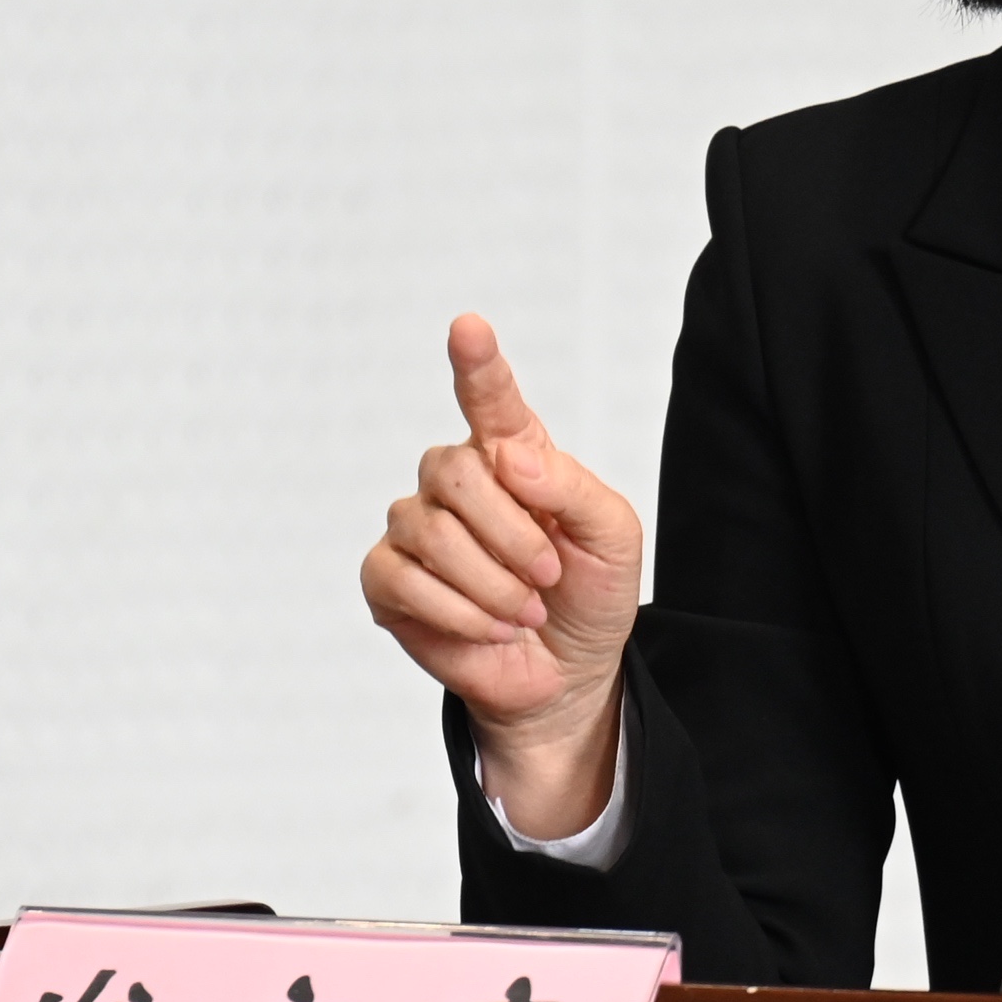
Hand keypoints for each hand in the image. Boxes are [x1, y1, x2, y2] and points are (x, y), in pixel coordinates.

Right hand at [359, 316, 642, 838]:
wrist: (568, 674)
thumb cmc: (591, 593)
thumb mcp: (612, 538)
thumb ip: (572, 487)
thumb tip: (513, 459)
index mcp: (514, 454)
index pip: (490, 398)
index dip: (477, 363)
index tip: (469, 327)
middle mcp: (458, 481)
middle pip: (454, 470)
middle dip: (511, 533)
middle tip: (547, 577)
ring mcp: (417, 528)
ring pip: (431, 530)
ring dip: (491, 583)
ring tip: (524, 610)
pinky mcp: (389, 581)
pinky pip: (402, 578)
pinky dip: (456, 611)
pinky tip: (487, 627)